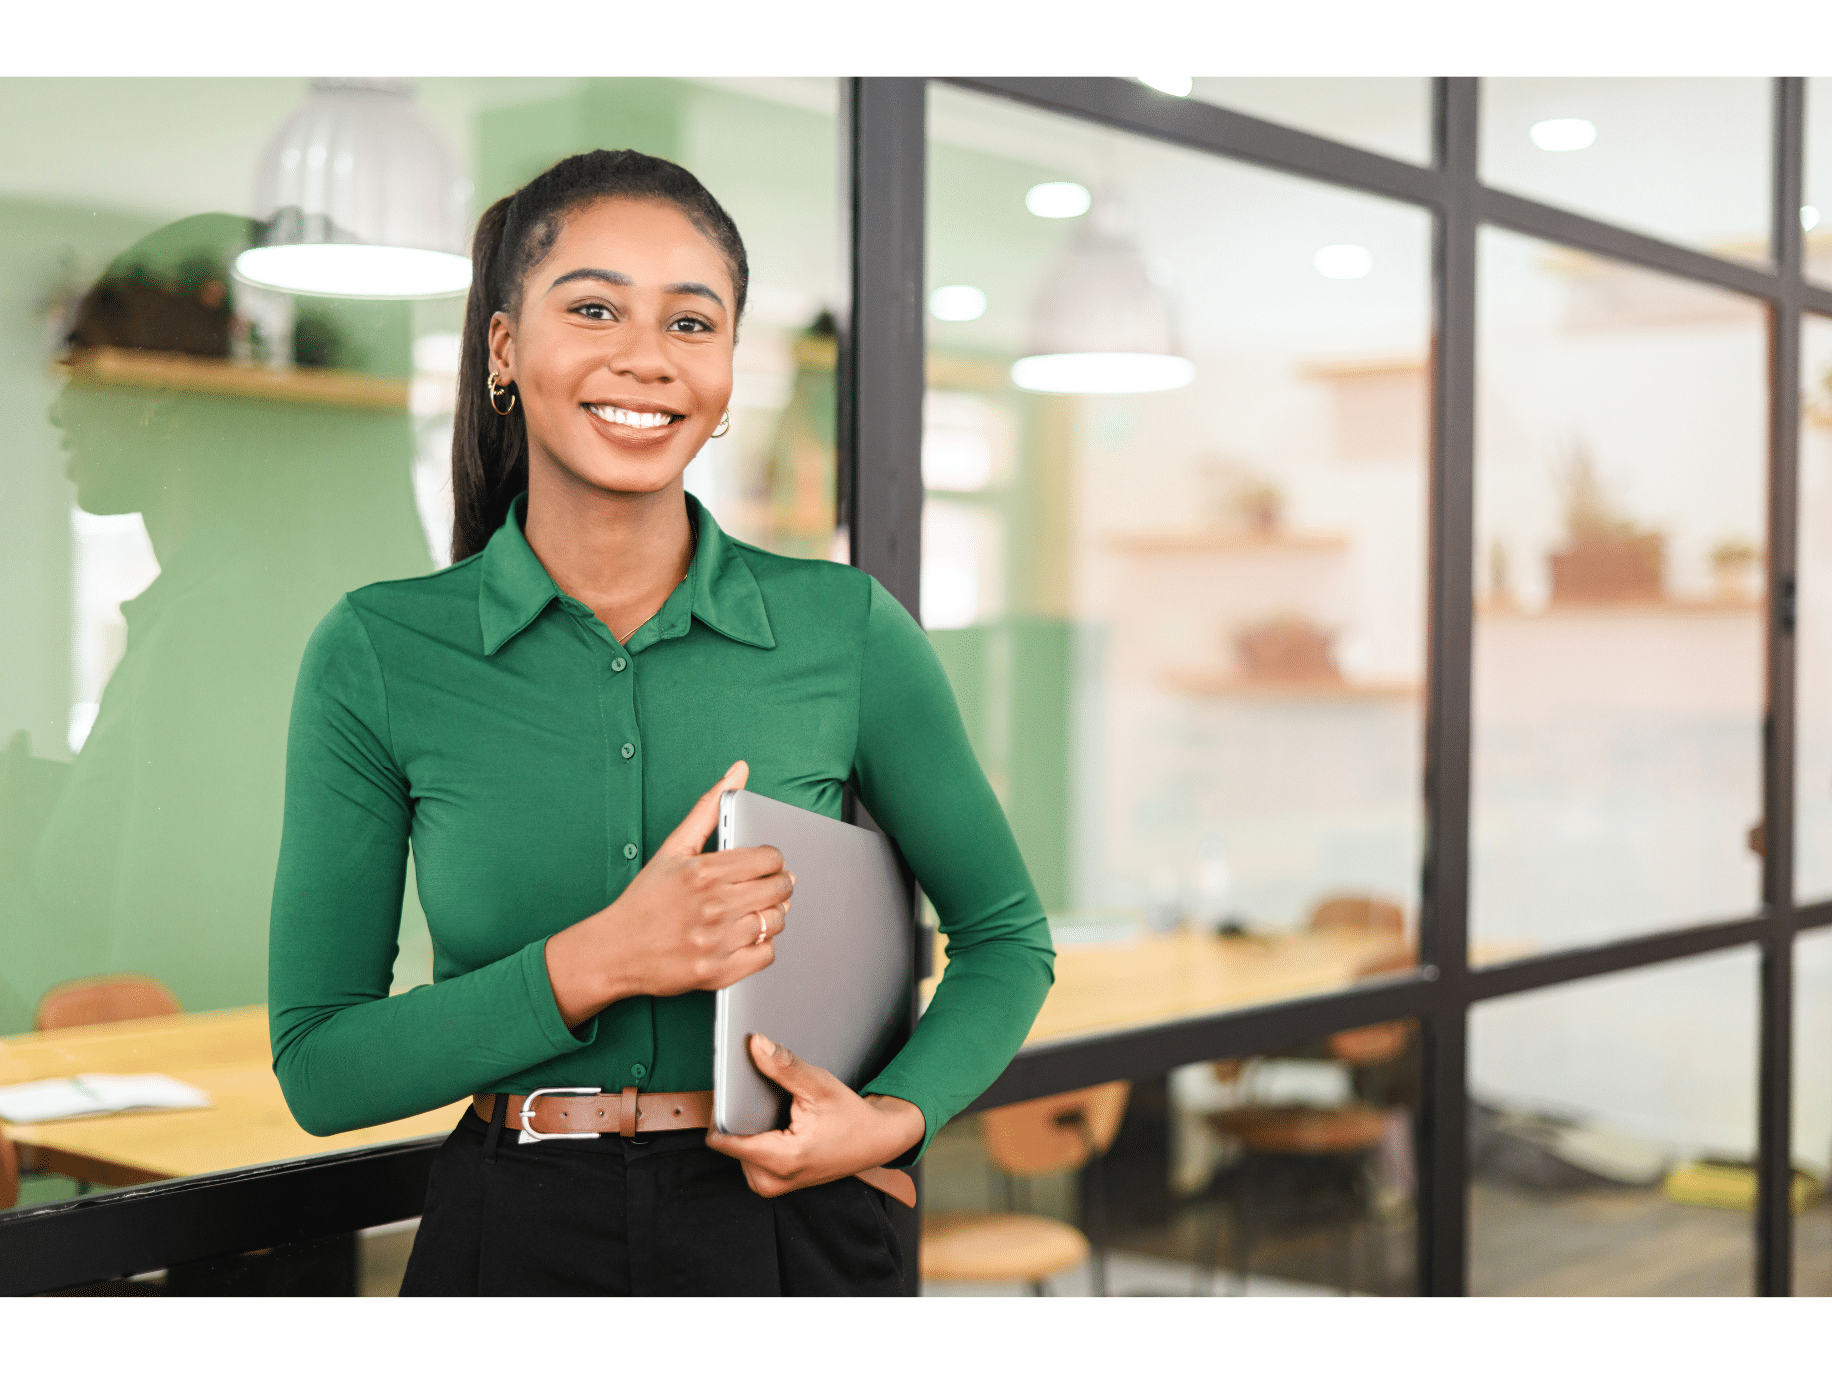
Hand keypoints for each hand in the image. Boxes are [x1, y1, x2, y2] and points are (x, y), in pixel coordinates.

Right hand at [543, 760, 794, 1024]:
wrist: (614, 950)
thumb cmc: (646, 898)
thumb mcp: (674, 847)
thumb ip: (709, 807)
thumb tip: (738, 770)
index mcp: (704, 871)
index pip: (771, 859)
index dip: (771, 861)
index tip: (762, 866)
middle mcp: (713, 906)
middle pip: (780, 889)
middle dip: (777, 886)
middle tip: (761, 888)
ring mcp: (716, 941)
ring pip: (776, 922)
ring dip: (770, 916)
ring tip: (750, 912)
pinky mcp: (717, 972)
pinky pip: (766, 955)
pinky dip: (761, 946)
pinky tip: (742, 937)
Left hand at [704, 1034, 925, 1196]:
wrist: (874, 1142)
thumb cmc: (851, 1118)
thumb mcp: (819, 1086)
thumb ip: (784, 1067)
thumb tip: (756, 1045)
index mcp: (782, 1159)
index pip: (724, 1140)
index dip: (723, 1110)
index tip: (731, 1089)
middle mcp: (772, 1180)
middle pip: (729, 1142)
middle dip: (741, 1117)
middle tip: (767, 1101)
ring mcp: (772, 1185)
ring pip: (736, 1150)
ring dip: (749, 1129)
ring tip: (777, 1116)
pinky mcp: (773, 1184)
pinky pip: (747, 1157)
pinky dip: (757, 1139)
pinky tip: (778, 1126)